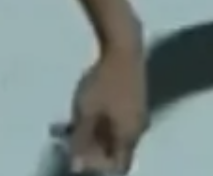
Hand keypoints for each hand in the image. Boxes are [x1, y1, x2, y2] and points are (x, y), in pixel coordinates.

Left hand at [65, 45, 148, 173]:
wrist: (124, 49)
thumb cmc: (104, 82)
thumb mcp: (86, 113)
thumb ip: (82, 140)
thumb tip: (77, 167)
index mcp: (128, 137)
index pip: (119, 166)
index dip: (100, 168)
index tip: (81, 159)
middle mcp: (138, 129)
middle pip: (118, 151)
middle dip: (96, 150)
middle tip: (73, 140)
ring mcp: (139, 114)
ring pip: (118, 134)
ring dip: (97, 134)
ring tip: (75, 124)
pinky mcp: (136, 100)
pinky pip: (120, 120)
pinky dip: (103, 122)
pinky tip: (87, 109)